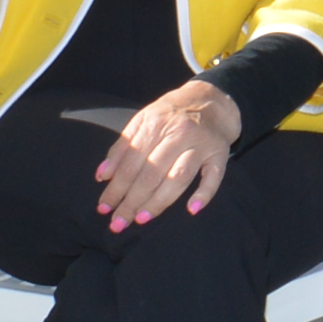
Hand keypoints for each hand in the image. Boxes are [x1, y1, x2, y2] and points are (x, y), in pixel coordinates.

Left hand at [95, 81, 241, 227]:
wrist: (212, 98)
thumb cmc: (172, 113)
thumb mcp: (143, 120)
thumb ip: (122, 146)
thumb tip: (102, 176)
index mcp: (155, 124)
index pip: (131, 163)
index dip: (116, 188)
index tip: (104, 207)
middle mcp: (178, 133)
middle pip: (152, 173)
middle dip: (132, 201)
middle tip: (119, 223)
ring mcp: (200, 144)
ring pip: (178, 177)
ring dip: (159, 201)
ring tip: (142, 219)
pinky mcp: (219, 153)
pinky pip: (213, 176)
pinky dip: (204, 193)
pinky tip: (191, 209)